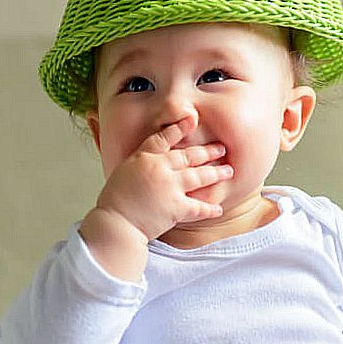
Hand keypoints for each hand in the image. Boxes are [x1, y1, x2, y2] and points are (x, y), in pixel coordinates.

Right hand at [93, 114, 232, 241]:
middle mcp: (159, 168)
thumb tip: (148, 160)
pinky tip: (219, 208)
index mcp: (143, 158)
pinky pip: (199, 207)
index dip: (179, 128)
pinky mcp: (177, 207)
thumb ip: (138, 163)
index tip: (192, 119)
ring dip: (216, 173)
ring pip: (199, 176)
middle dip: (208, 152)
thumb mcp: (122, 172)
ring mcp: (170, 187)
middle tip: (222, 149)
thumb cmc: (114, 202)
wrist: (115, 223)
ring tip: (229, 171)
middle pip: (189, 156)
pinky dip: (210, 208)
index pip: (164, 138)